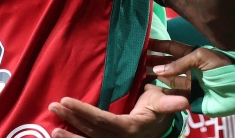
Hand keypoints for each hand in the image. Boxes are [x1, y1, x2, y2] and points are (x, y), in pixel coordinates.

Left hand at [49, 85, 188, 137]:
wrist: (159, 125)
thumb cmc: (156, 107)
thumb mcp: (161, 102)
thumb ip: (168, 103)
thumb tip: (181, 101)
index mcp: (131, 128)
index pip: (104, 121)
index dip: (85, 112)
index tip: (66, 100)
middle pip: (93, 131)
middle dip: (72, 119)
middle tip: (53, 105)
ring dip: (70, 135)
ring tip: (52, 129)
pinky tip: (61, 136)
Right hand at [148, 39, 233, 91]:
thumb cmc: (222, 66)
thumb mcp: (200, 57)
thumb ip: (179, 63)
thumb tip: (158, 69)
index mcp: (192, 53)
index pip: (171, 47)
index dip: (158, 45)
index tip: (144, 43)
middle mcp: (188, 67)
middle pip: (166, 63)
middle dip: (153, 61)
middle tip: (137, 60)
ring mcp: (189, 81)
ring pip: (168, 78)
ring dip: (155, 76)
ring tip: (140, 73)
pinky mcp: (190, 95)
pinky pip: (173, 92)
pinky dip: (162, 91)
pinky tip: (151, 88)